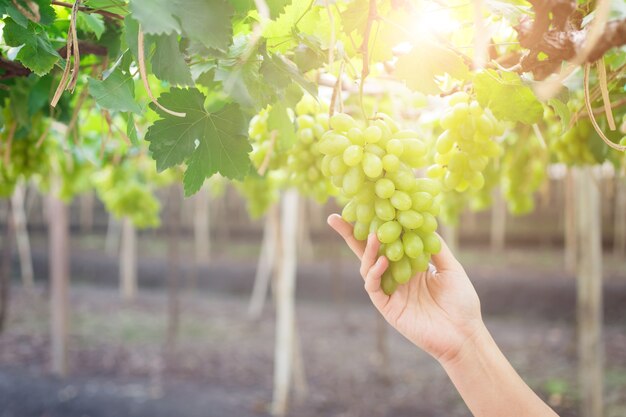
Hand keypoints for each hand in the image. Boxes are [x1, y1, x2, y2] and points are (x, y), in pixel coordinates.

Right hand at [328, 214, 484, 363]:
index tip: (364, 207)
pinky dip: (374, 273)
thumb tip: (423, 222)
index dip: (374, 226)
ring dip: (368, 251)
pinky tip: (381, 262)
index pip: (386, 242)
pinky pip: (374, 288)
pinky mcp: (387, 308)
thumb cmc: (461, 302)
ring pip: (367, 267)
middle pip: (367, 252)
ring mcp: (389, 292)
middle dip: (350, 236)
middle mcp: (394, 276)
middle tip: (334, 218)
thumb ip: (436, 247)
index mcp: (408, 265)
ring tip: (373, 235)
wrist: (464, 334)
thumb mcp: (451, 268)